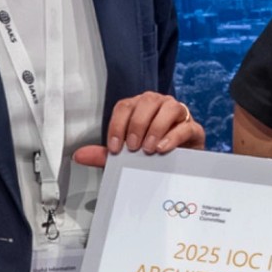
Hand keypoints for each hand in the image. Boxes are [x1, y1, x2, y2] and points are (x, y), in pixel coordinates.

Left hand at [74, 91, 205, 162]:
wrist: (178, 169)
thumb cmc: (151, 158)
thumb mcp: (124, 157)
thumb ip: (103, 155)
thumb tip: (78, 156)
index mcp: (140, 108)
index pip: (125, 106)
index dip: (117, 125)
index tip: (114, 147)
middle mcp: (159, 105)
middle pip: (146, 101)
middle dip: (136, 125)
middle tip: (132, 147)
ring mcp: (178, 114)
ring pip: (168, 107)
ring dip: (155, 127)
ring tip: (148, 149)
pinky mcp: (194, 128)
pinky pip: (186, 125)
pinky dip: (173, 136)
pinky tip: (163, 148)